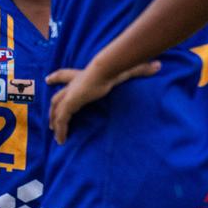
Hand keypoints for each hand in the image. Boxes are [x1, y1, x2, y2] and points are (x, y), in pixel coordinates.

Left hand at [46, 59, 160, 143]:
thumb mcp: (126, 70)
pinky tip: (60, 140)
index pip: (65, 75)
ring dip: (55, 122)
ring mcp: (68, 95)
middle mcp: (71, 86)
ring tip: (55, 134)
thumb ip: (140, 69)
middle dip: (53, 108)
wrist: (104, 69)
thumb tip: (158, 66)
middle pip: (56, 97)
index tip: (48, 79)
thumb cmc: (113, 68)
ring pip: (56, 111)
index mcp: (80, 76)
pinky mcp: (68, 104)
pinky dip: (60, 130)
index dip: (57, 77)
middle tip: (50, 118)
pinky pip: (61, 120)